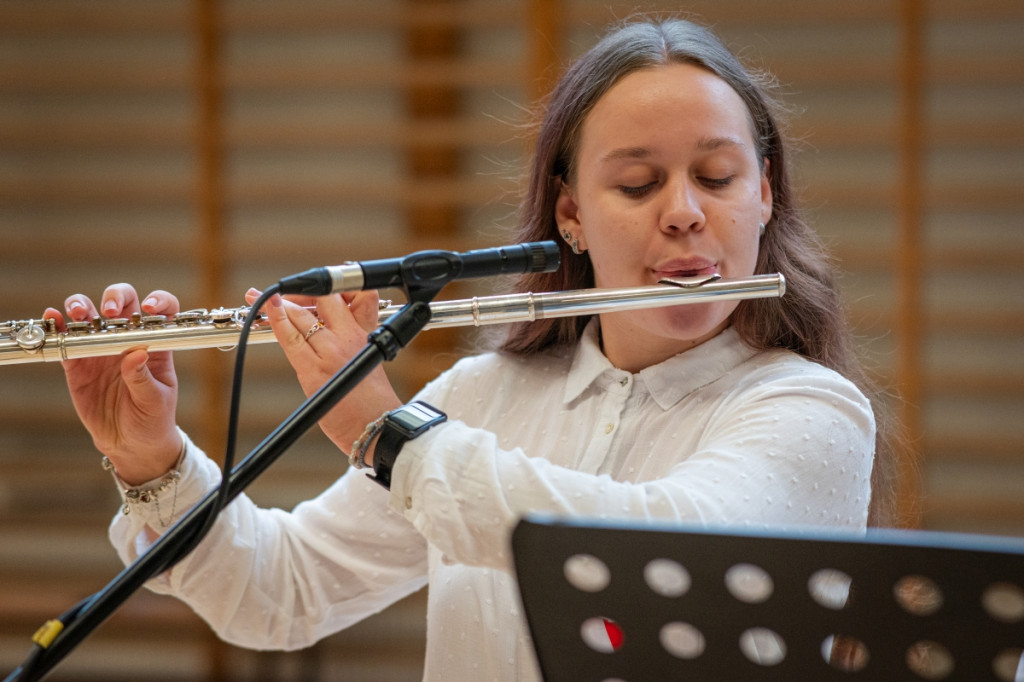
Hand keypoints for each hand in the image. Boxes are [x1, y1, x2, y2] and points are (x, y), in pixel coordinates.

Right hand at [44, 284, 181, 484]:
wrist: (129, 444)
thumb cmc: (152, 420)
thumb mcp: (154, 402)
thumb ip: (143, 379)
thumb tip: (137, 354)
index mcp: (154, 345)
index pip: (162, 312)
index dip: (159, 301)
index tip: (150, 307)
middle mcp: (127, 340)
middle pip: (121, 303)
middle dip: (115, 297)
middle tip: (110, 312)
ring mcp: (101, 349)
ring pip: (89, 316)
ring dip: (81, 306)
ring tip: (78, 314)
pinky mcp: (78, 364)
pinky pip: (67, 341)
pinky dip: (58, 328)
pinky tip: (53, 319)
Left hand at [244, 288, 400, 457]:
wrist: (377, 427)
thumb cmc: (373, 400)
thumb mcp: (369, 358)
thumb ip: (354, 336)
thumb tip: (329, 322)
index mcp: (365, 333)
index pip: (353, 295)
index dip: (331, 288)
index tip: (313, 290)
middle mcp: (348, 337)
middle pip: (323, 299)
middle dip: (299, 293)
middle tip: (281, 295)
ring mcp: (330, 352)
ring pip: (300, 315)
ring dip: (278, 304)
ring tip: (260, 297)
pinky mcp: (313, 370)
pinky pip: (289, 338)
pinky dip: (275, 320)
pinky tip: (265, 308)